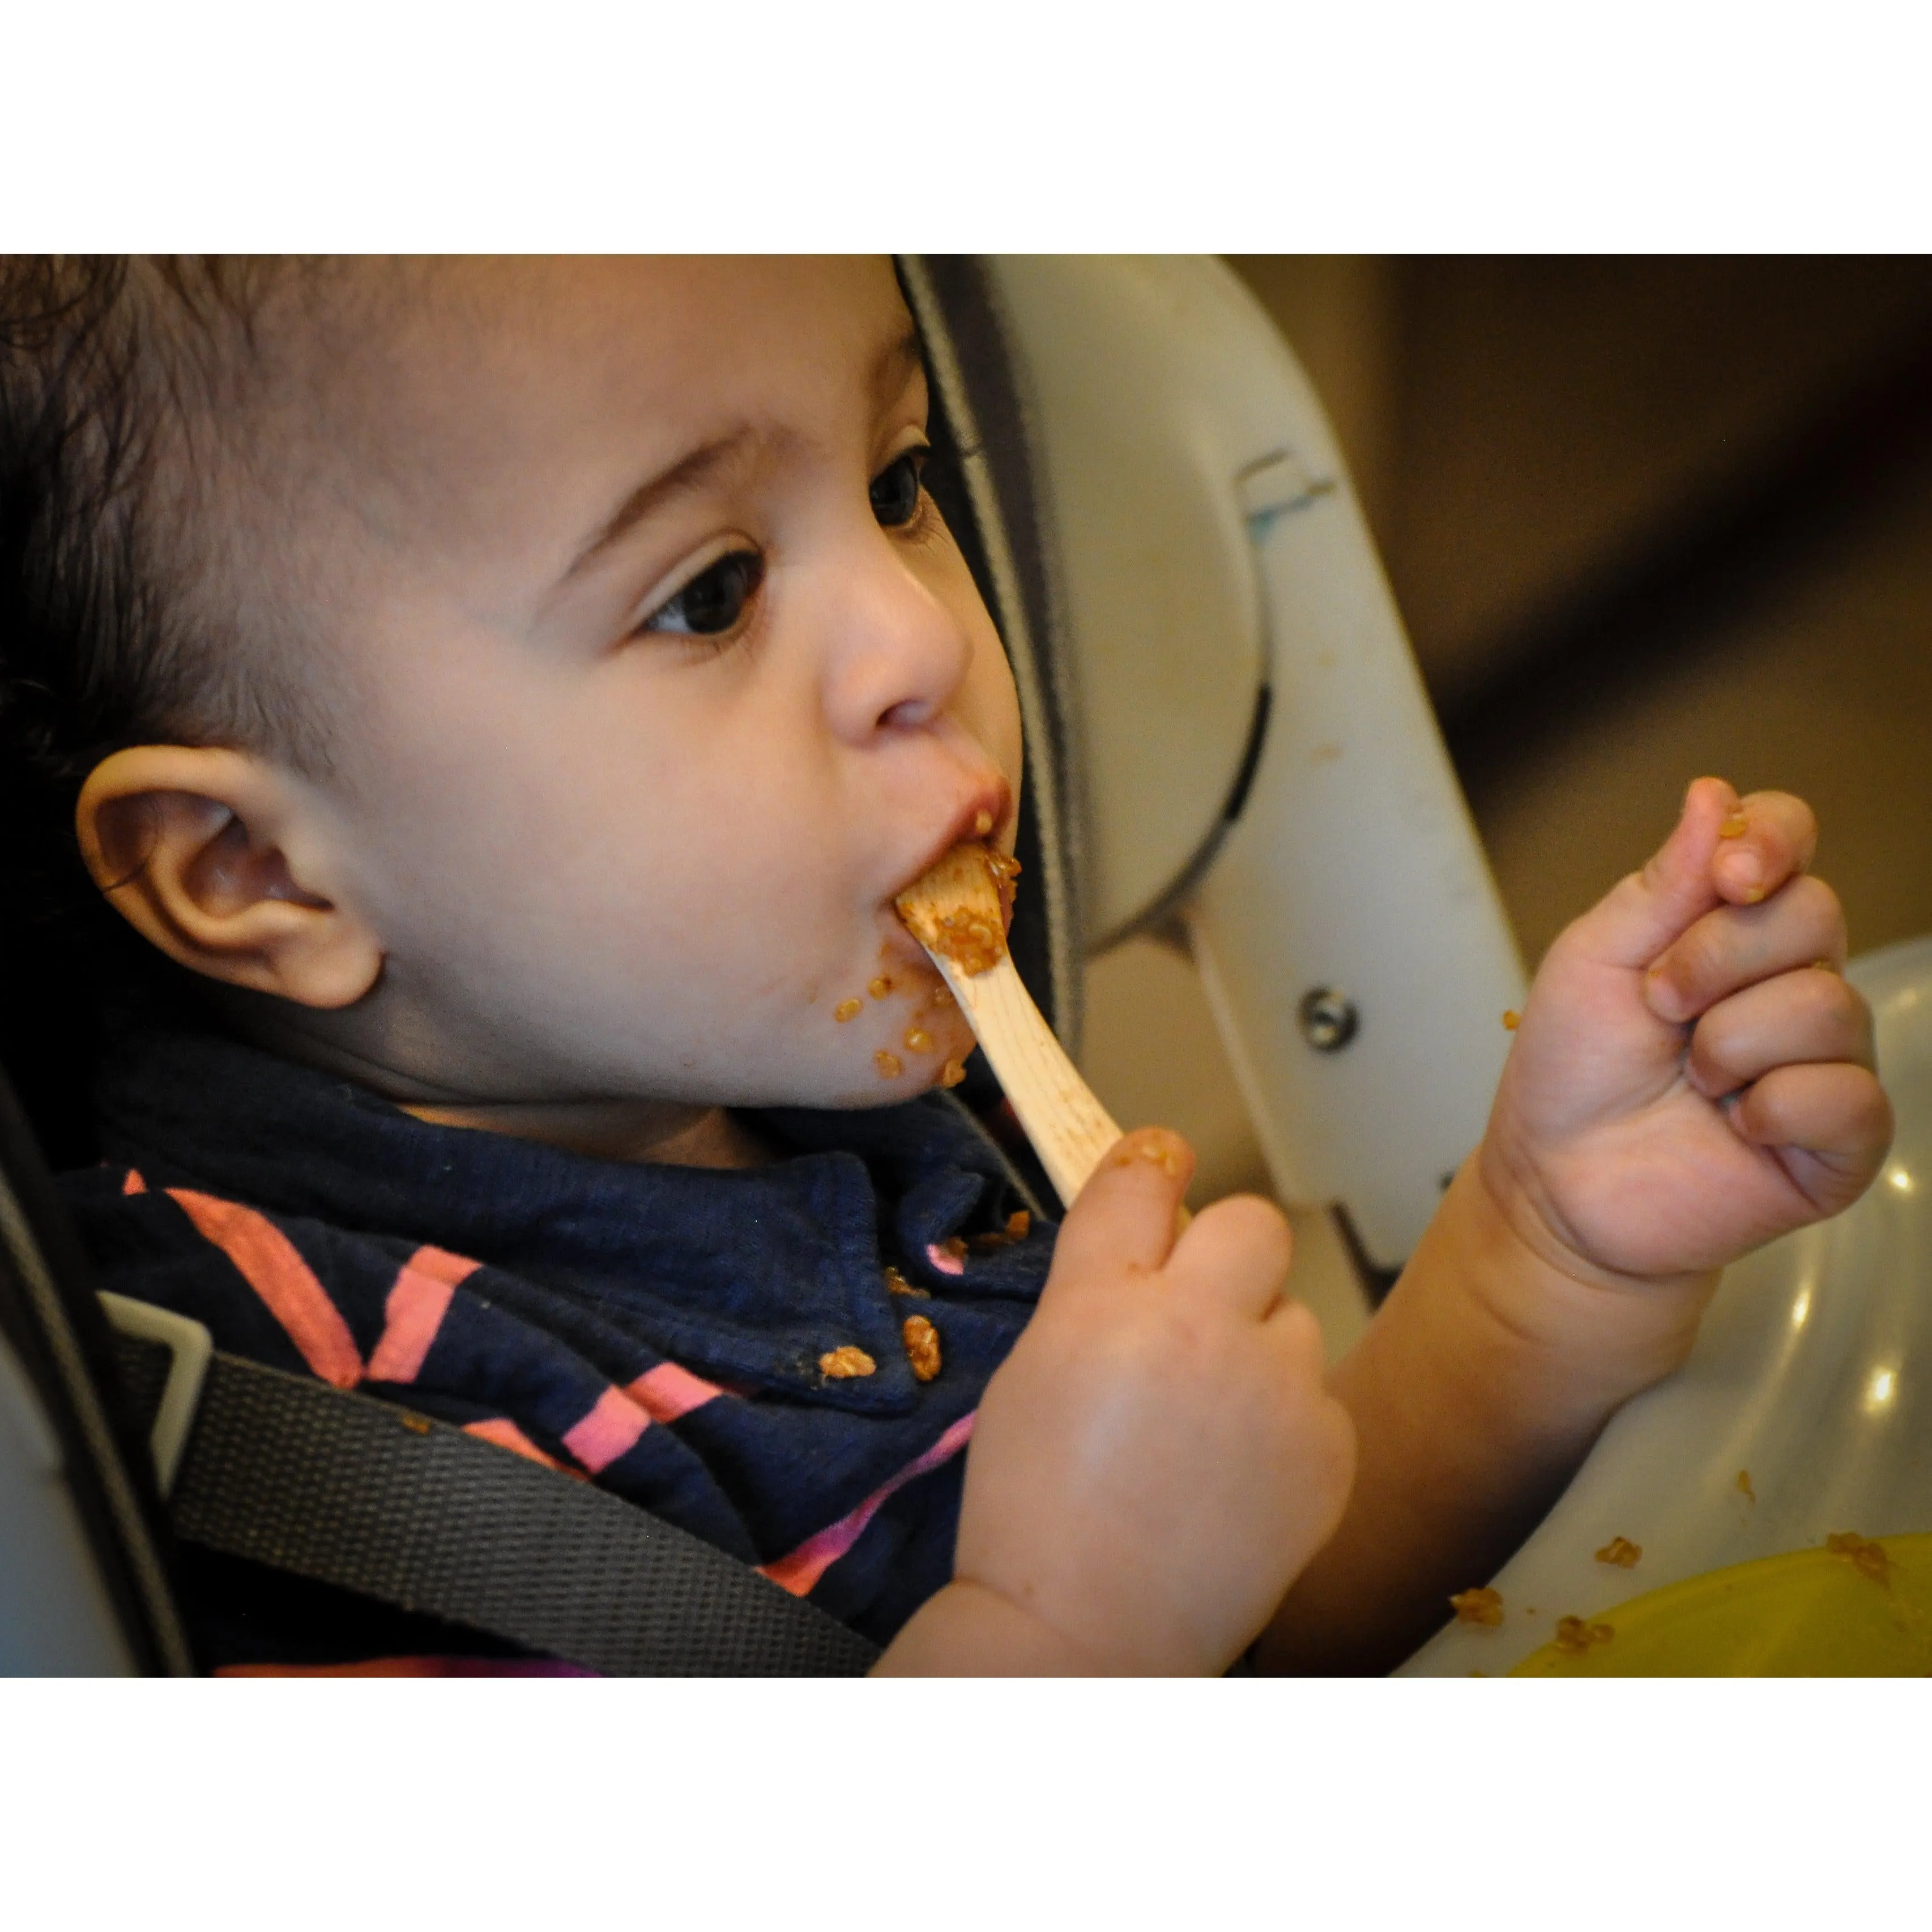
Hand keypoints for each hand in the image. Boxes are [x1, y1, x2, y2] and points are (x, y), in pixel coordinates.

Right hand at [949, 1128, 1355, 1673]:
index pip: (1143, 1178)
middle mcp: (1197, 1328)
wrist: (1087, 1632)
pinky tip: (1238, 1475)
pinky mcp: (1328, 1447)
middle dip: (1225, 1251)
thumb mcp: (1035, 1369)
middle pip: (1249, 1222)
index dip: (1152, 1162)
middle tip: (1198, 1304)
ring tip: (1210, 1423)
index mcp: (1101, 1303)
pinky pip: (1316, 1395)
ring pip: (1292, 1314)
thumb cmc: (1038, 1511)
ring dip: (1259, 1345)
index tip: (1162, 1162)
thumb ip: (1093, 1289)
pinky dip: (1286, 1422)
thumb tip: (1145, 1227)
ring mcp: (1273, 1389)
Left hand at [1484, 777, 1892, 1289]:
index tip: (1729, 872)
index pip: (1789, 840)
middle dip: (1716, 957)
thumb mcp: (1594, 960)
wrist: (1556, 1184)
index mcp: (1730, 925)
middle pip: (1814, 913)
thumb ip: (1661, 883)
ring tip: (1689, 1076)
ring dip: (1730, 1040)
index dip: (1775, 838)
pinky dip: (1776, 1107)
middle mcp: (1789, 979)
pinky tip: (1736, 1125)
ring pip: (1827, 1004)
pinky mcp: (1840, 1138)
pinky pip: (1848, 1095)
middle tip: (1660, 1005)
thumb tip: (1714, 796)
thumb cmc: (1571, 1074)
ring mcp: (1821, 1057)